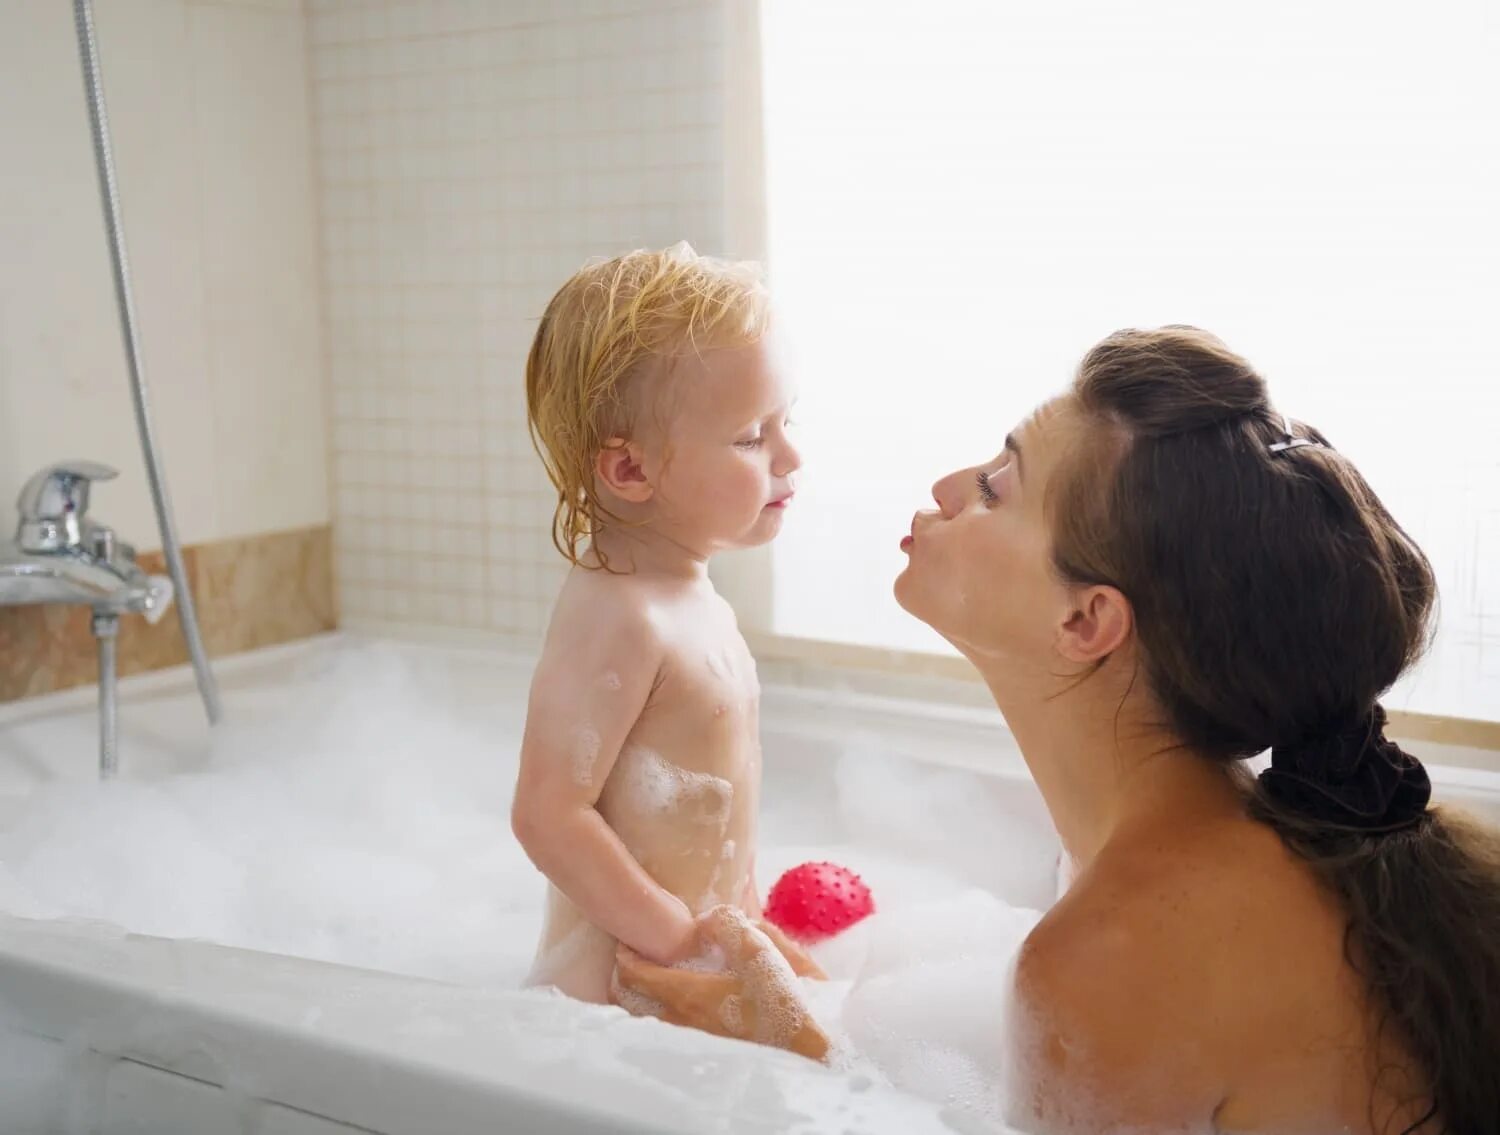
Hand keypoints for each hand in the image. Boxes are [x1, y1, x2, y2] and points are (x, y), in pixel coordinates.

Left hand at [611, 906, 830, 1062]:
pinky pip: (669, 1032)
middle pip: (632, 1003)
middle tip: (632, 959)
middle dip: (625, 979)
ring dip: (641, 999)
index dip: (626, 956)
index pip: (637, 975)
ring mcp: (696, 1042)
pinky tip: (679, 1007)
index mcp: (691, 995)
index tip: (626, 941)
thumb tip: (708, 919)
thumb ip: (729, 926)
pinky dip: (660, 1016)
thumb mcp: (764, 950)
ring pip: (649, 1020)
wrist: (818, 1050)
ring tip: (651, 982)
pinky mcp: (712, 1054)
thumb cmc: (791, 1000)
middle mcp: (684, 1024)